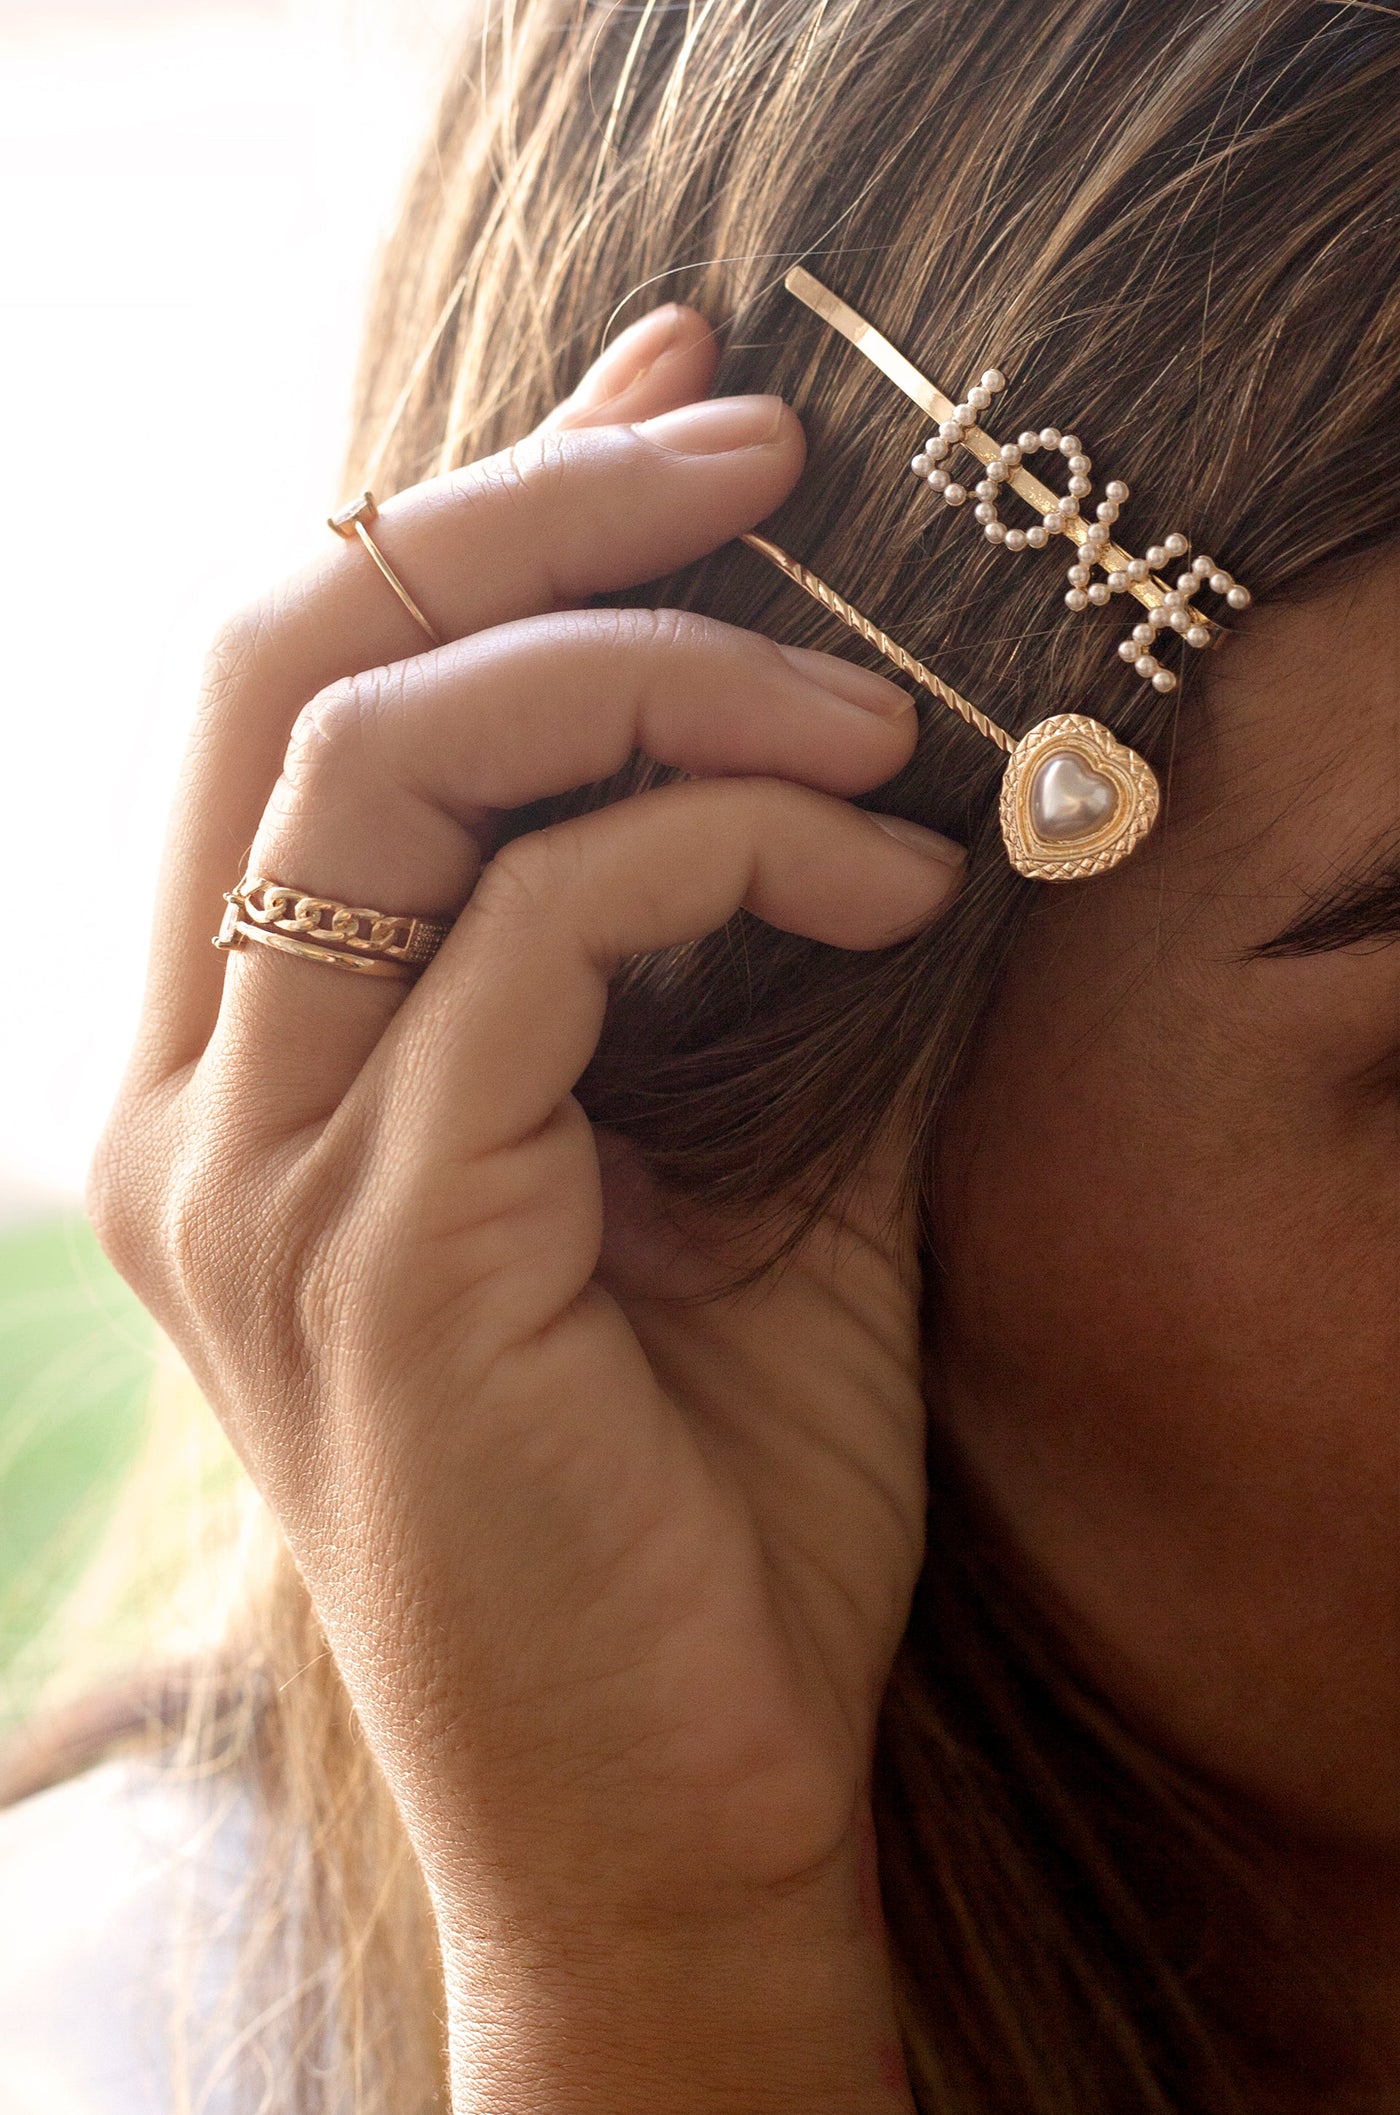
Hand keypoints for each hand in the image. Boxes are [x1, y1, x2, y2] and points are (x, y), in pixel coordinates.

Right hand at [93, 304, 962, 2110]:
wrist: (679, 1809)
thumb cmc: (703, 1501)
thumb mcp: (733, 1160)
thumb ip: (736, 935)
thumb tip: (841, 701)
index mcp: (250, 1066)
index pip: (313, 691)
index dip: (489, 510)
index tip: (678, 413)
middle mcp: (197, 1097)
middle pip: (295, 654)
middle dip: (536, 509)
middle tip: (763, 456)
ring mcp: (253, 1172)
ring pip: (384, 758)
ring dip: (653, 673)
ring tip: (871, 715)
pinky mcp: (375, 1247)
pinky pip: (528, 937)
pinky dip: (720, 853)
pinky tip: (889, 891)